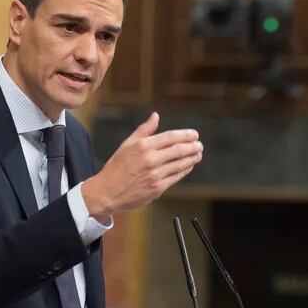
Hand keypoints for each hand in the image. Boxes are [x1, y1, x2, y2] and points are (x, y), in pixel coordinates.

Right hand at [82, 112, 202, 216]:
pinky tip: (189, 166)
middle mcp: (150, 159)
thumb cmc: (116, 167)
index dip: (186, 135)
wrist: (108, 192)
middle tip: (199, 145)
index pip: (171, 137)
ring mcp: (155, 174)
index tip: (195, 134)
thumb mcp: (127, 145)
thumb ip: (144, 130)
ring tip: (198, 154)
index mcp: (143, 146)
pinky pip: (176, 177)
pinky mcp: (158, 188)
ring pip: (180, 164)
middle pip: (179, 150)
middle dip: (193, 146)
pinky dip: (185, 170)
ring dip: (192, 158)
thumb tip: (156, 116)